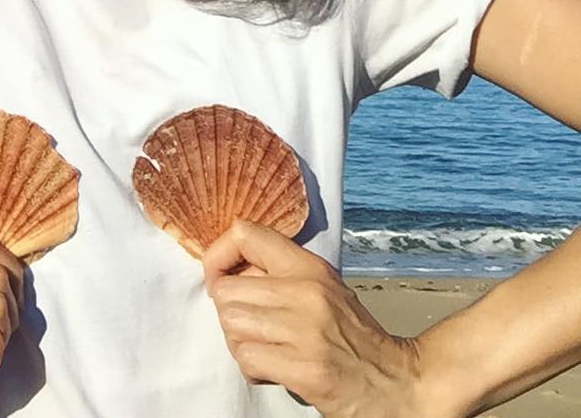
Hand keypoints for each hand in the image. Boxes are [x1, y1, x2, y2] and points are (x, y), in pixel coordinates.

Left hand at [203, 221, 423, 416]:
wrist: (396, 381)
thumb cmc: (352, 335)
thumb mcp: (322, 288)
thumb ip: (279, 275)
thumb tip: (226, 270)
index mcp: (308, 266)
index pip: (244, 233)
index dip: (219, 256)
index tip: (221, 280)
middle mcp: (306, 292)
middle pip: (226, 290)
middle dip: (229, 313)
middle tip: (249, 326)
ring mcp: (306, 331)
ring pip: (231, 325)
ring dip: (239, 342)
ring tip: (263, 348)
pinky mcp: (306, 369)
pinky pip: (247, 359)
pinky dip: (251, 368)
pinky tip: (272, 369)